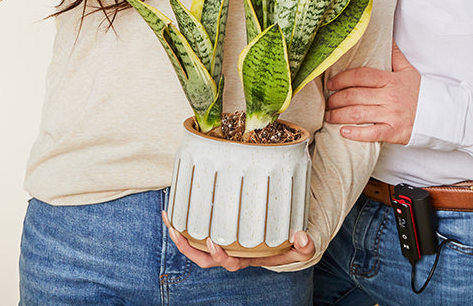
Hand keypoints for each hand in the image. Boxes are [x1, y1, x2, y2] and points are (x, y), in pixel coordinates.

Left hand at [161, 211, 314, 269]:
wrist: (285, 242)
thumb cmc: (288, 245)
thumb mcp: (300, 247)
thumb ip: (304, 246)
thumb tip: (301, 237)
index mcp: (248, 258)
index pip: (230, 263)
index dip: (219, 255)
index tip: (211, 241)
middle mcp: (232, 254)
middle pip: (205, 260)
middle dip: (188, 248)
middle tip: (177, 232)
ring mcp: (224, 244)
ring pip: (196, 248)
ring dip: (180, 236)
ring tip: (168, 220)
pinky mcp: (218, 232)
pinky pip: (198, 234)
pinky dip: (185, 224)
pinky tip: (176, 210)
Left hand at [324, 41, 420, 143]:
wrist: (441, 115)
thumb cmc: (421, 93)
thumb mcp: (408, 71)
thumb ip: (395, 55)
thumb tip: (387, 38)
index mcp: (390, 80)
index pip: (361, 76)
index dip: (343, 78)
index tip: (332, 82)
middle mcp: (389, 96)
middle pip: (355, 95)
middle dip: (336, 98)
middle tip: (327, 101)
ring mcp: (391, 115)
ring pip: (358, 113)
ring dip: (339, 115)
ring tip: (329, 115)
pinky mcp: (393, 132)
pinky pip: (371, 133)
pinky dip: (355, 133)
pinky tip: (343, 131)